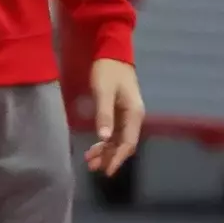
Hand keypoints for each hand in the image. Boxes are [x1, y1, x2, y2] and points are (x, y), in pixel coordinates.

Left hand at [85, 58, 143, 176]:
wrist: (112, 51)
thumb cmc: (108, 70)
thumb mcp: (103, 92)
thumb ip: (104, 114)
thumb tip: (105, 139)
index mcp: (134, 114)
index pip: (128, 143)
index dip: (117, 158)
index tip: (106, 171)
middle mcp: (134, 117)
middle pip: (124, 144)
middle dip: (109, 157)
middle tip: (92, 167)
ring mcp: (128, 114)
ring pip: (118, 140)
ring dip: (106, 151)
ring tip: (90, 161)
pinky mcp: (120, 111)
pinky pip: (115, 132)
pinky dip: (105, 141)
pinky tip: (94, 147)